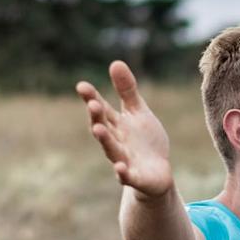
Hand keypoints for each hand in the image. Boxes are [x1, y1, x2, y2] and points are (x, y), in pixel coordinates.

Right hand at [75, 60, 174, 197]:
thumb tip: (115, 62)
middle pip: (103, 128)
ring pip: (111, 150)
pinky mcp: (135, 178)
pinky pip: (127, 176)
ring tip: (98, 129)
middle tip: (92, 104)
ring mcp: (123, 160)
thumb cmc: (144, 142)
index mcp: (116, 124)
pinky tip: (120, 167)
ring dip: (104, 140)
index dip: (92, 98)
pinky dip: (123, 173)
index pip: (101, 109)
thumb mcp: (138, 112)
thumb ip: (127, 90)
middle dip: (97, 117)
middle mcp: (115, 141)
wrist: (157, 174)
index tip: (82, 86)